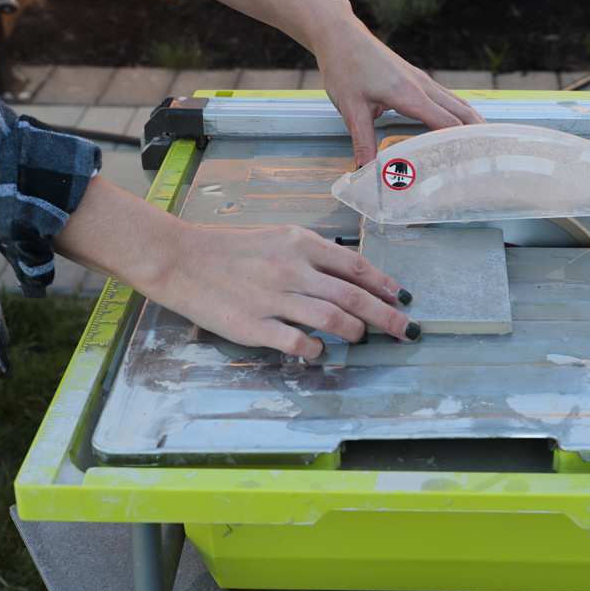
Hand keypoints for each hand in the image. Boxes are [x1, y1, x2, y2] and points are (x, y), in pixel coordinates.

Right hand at [54, 178, 418, 358]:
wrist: (181, 260)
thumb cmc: (231, 250)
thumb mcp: (279, 239)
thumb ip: (314, 256)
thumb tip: (351, 278)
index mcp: (300, 243)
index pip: (355, 265)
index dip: (385, 284)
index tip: (404, 298)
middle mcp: (292, 269)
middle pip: (354, 295)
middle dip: (388, 316)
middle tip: (408, 329)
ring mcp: (274, 298)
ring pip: (333, 318)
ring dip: (356, 332)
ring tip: (363, 338)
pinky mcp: (254, 326)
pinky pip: (298, 343)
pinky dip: (316, 350)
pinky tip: (320, 352)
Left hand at [315, 15, 485, 165]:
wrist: (341, 34)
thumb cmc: (345, 66)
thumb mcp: (350, 108)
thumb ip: (362, 141)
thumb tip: (364, 171)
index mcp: (408, 94)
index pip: (446, 124)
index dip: (461, 145)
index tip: (472, 164)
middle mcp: (422, 85)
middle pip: (462, 113)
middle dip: (478, 136)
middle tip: (490, 159)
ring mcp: (423, 80)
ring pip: (459, 104)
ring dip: (474, 124)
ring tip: (486, 146)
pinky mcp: (419, 79)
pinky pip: (448, 98)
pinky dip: (461, 114)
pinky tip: (463, 126)